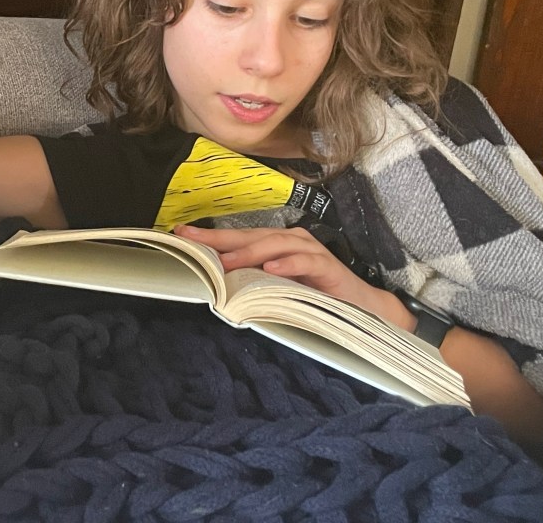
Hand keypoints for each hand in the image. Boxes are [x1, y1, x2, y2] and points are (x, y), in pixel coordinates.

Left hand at [175, 225, 407, 325]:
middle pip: (250, 235)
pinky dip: (288, 264)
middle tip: (193, 241)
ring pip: (275, 244)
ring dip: (249, 253)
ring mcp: (310, 250)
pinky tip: (271, 269)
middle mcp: (290, 241)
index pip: (237, 238)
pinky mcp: (328, 266)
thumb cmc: (314, 296)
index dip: (210, 237)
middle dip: (220, 238)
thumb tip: (214, 284)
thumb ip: (251, 281)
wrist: (361, 308)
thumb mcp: (276, 288)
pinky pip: (306, 261)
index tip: (181, 234)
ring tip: (226, 261)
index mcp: (275, 244)